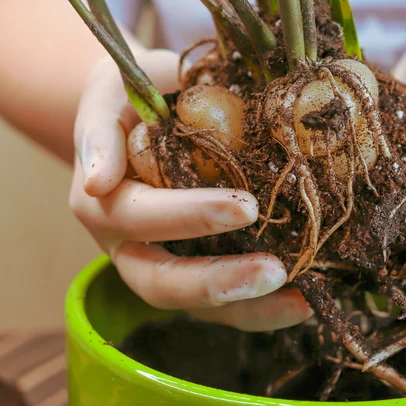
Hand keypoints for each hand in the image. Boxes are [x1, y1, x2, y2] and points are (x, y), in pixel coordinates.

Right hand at [69, 49, 311, 330]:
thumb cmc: (136, 94)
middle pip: (162, 282)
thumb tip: (97, 180)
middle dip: (218, 282)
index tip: (246, 207)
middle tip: (274, 271)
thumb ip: (102, 130)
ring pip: (196, 307)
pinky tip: (307, 301)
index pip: (142, 217)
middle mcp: (126, 246)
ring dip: (248, 308)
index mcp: (103, 203)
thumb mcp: (114, 94)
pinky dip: (263, 310)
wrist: (143, 109)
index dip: (190, 215)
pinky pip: (224, 307)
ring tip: (301, 301)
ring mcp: (159, 266)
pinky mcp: (193, 275)